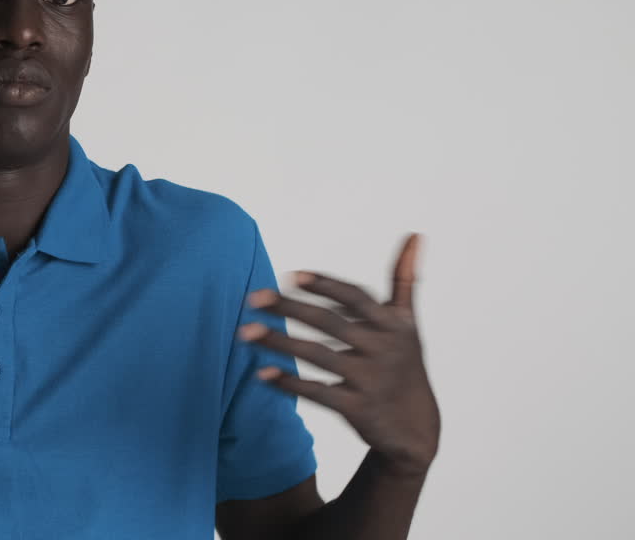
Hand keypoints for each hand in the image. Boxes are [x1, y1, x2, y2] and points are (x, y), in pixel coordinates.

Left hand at [238, 233, 439, 475]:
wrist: (417, 429)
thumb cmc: (405, 363)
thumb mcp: (408, 323)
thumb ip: (405, 279)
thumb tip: (415, 233)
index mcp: (393, 325)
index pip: (356, 298)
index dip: (325, 285)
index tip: (291, 275)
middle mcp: (383, 350)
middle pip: (330, 324)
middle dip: (289, 308)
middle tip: (252, 296)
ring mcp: (371, 380)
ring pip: (318, 357)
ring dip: (279, 343)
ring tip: (244, 331)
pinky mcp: (359, 409)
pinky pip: (319, 393)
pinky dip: (290, 383)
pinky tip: (261, 372)